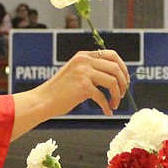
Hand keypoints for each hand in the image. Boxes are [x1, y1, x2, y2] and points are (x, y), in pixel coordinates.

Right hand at [11, 49, 129, 138]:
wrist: (43, 100)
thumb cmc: (59, 91)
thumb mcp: (76, 73)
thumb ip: (92, 70)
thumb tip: (115, 77)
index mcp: (83, 56)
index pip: (112, 55)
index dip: (123, 67)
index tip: (125, 80)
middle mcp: (84, 61)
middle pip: (115, 68)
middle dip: (123, 83)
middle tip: (122, 94)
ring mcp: (83, 72)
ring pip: (112, 81)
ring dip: (117, 95)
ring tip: (114, 104)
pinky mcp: (82, 86)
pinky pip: (102, 97)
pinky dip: (107, 106)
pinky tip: (107, 112)